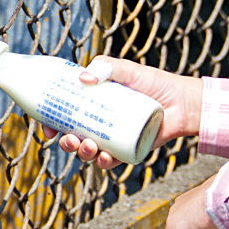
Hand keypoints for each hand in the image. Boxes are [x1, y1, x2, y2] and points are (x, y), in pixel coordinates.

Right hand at [49, 57, 202, 167]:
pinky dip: (104, 162)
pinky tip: (105, 157)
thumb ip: (105, 66)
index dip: (51, 122)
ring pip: (88, 151)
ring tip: (89, 146)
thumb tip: (82, 79)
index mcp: (93, 103)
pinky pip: (110, 161)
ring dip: (82, 153)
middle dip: (65, 142)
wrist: (182, 102)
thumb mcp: (126, 69)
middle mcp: (99, 122)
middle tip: (68, 139)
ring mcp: (113, 137)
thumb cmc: (154, 82)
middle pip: (73, 136)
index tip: (47, 126)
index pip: (65, 113)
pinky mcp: (127, 150)